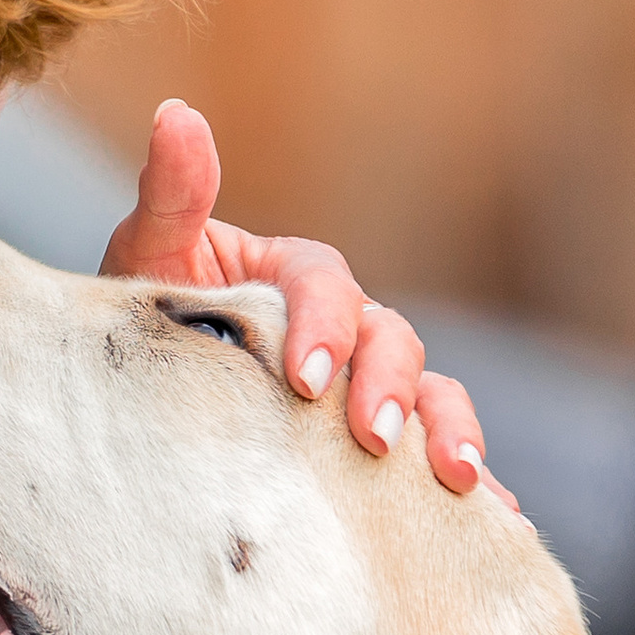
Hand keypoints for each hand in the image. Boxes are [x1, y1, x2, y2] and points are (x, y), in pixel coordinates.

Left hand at [101, 100, 503, 501]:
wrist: (139, 399)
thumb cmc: (147, 315)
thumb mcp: (149, 256)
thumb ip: (173, 194)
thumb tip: (176, 114)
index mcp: (295, 276)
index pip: (325, 286)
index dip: (324, 326)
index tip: (304, 380)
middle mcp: (346, 323)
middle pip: (391, 340)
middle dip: (390, 388)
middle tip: (371, 439)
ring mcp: (368, 383)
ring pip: (430, 394)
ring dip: (450, 432)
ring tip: (458, 481)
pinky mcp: (379, 442)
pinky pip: (434, 455)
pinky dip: (470, 486)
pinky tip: (495, 519)